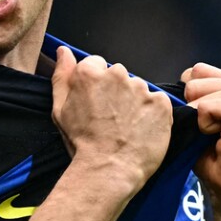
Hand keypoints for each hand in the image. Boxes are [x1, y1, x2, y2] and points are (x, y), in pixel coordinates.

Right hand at [51, 46, 172, 193]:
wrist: (108, 169)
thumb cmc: (82, 143)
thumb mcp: (60, 110)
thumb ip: (62, 75)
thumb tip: (63, 51)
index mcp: (89, 73)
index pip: (97, 65)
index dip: (97, 85)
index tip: (97, 104)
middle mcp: (116, 74)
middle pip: (119, 75)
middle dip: (117, 91)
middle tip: (112, 118)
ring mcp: (141, 88)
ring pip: (139, 89)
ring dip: (136, 103)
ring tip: (128, 127)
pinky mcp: (161, 103)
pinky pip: (158, 103)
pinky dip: (153, 114)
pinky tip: (142, 130)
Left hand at [180, 62, 220, 211]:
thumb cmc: (211, 156)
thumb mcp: (198, 119)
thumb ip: (190, 96)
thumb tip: (164, 89)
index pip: (195, 72)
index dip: (189, 99)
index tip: (203, 124)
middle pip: (193, 79)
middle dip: (191, 107)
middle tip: (209, 132)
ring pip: (196, 91)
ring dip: (197, 118)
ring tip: (214, 135)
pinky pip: (204, 107)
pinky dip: (203, 126)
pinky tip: (218, 139)